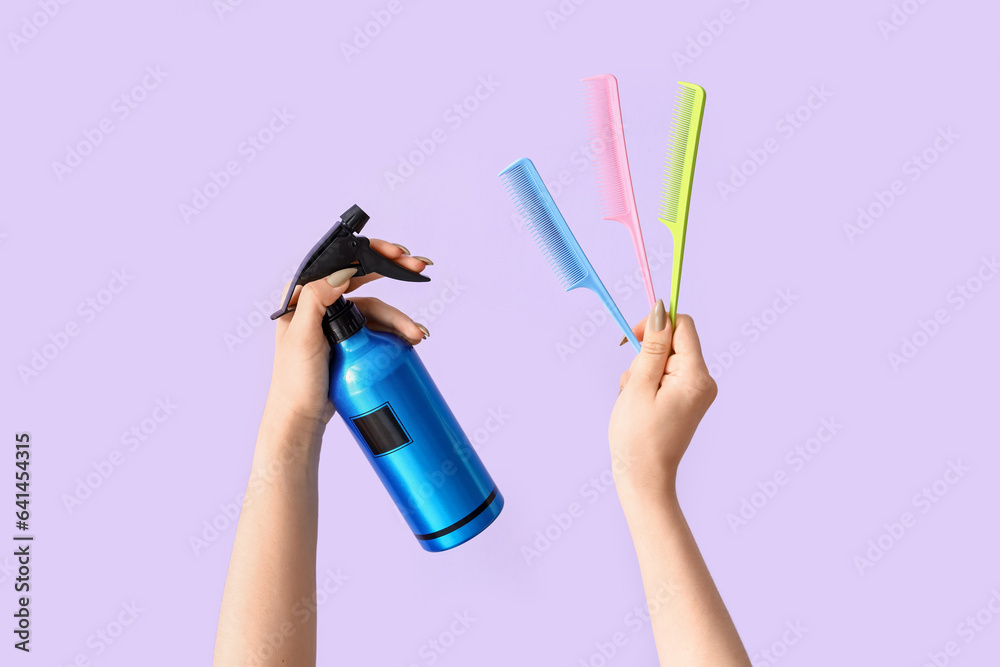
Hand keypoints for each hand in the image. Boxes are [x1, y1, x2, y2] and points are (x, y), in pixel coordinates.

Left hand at [263, 240, 430, 433]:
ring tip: (417, 335)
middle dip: (394, 272)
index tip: (398, 254)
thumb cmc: (295, 381)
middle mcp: (320, 303)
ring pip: (376, 308)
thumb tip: (343, 272)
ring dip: (400, 317)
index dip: (371, 253)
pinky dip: (397, 330)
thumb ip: (316, 300)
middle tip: (419, 268)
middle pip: (363, 279)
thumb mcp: (302, 338)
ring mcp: (337, 322)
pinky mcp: (351, 341)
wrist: (302, 418)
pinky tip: (411, 339)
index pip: (341, 263)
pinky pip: (379, 327)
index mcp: (303, 294)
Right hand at [609, 300, 717, 504]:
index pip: (683, 326)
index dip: (656, 324)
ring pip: (664, 361)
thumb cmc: (637, 436)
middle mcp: (704, 381)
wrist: (643, 478)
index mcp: (696, 376)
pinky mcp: (687, 400)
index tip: (632, 339)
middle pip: (672, 343)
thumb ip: (653, 346)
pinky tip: (638, 406)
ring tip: (632, 400)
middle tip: (631, 385)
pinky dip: (646, 385)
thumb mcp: (639, 385)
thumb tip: (661, 310)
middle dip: (644, 356)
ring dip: (641, 373)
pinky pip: (665, 377)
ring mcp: (697, 392)